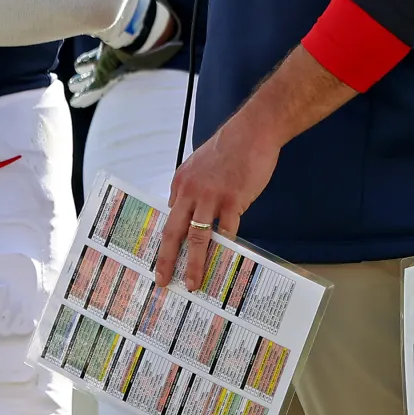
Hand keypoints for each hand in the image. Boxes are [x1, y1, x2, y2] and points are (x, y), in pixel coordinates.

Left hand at [155, 114, 280, 289]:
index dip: (166, 242)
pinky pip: (227, 231)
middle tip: (161, 279)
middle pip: (174, 231)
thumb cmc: (229, 148)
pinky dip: (225, 248)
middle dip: (166, 259)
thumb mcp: (199, 165)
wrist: (252, 132)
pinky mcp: (232, 200)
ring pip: (198, 237)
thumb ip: (192, 189)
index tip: (162, 260)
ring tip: (192, 282)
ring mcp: (211, 197)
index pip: (169, 218)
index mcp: (180, 183)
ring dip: (194, 263)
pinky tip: (224, 263)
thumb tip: (189, 213)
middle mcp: (190, 191)